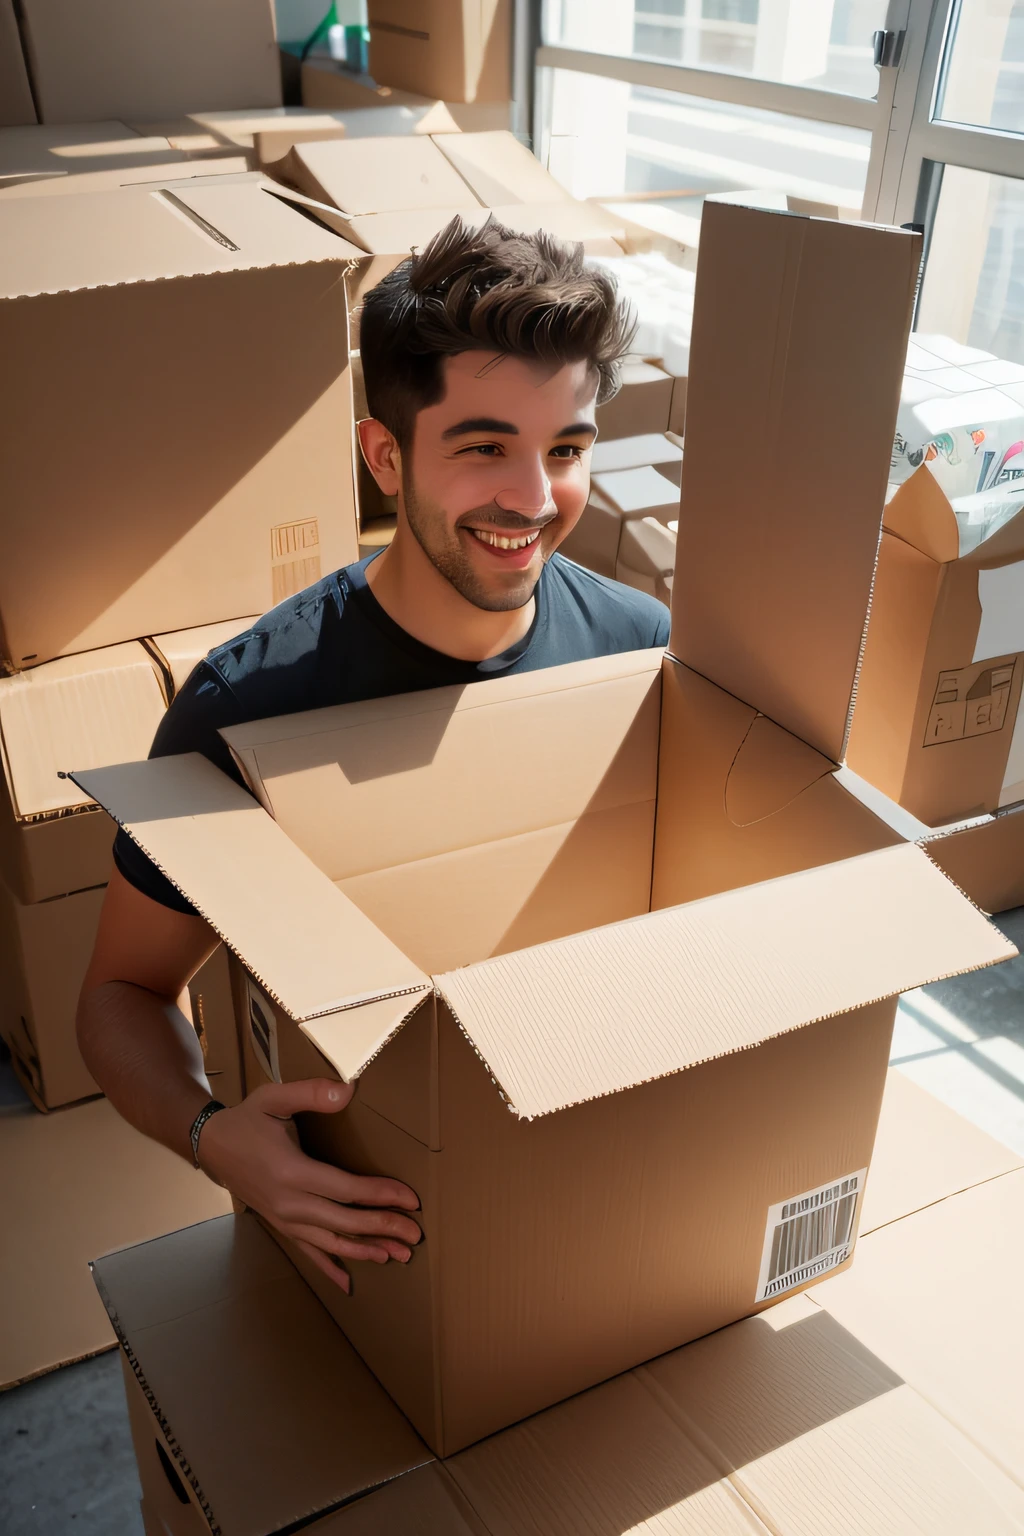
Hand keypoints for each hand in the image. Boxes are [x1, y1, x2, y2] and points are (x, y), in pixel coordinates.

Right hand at [196, 1078, 420, 1293]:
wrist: (211, 1145)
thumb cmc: (247, 1119)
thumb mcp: (275, 1098)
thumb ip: (311, 1093)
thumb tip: (348, 1090)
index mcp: (292, 1171)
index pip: (347, 1189)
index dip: (381, 1195)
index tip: (411, 1200)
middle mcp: (289, 1202)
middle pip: (345, 1221)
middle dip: (383, 1228)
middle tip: (415, 1234)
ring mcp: (284, 1218)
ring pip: (331, 1241)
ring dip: (366, 1251)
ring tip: (398, 1256)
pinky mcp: (281, 1225)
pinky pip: (308, 1251)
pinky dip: (329, 1267)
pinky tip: (348, 1283)